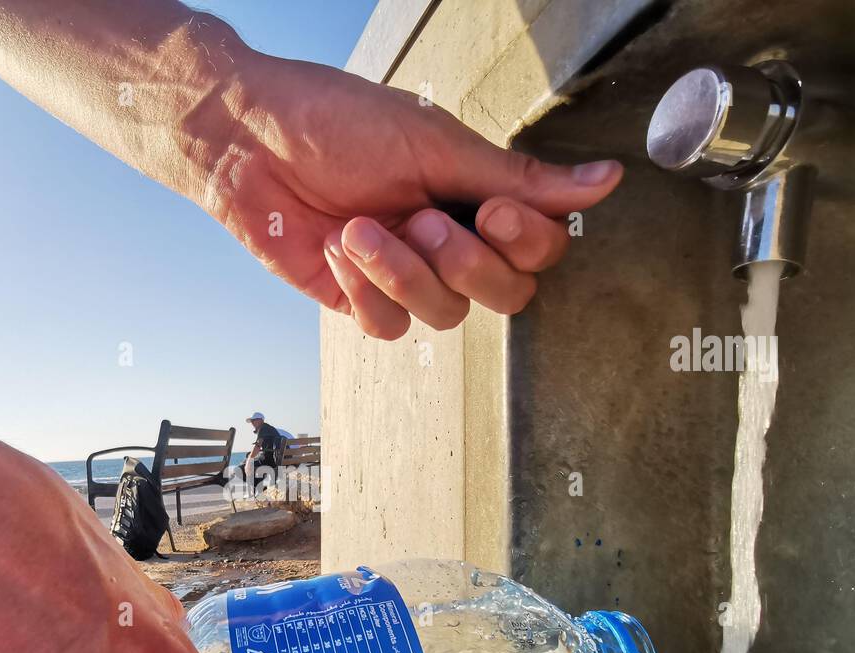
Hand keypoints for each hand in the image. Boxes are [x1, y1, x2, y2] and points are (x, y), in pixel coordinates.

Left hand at [201, 53, 622, 338]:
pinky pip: (388, 327)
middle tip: (421, 219)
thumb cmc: (336, 122)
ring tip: (361, 225)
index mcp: (477, 196)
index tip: (491, 208)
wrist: (248, 140)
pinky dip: (364, 290)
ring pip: (445, 315)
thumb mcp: (434, 143)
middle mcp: (450, 241)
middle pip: (506, 296)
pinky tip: (338, 248)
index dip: (524, 243)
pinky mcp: (361, 299)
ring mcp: (406, 274)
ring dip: (402, 273)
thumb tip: (606, 180)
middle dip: (465, 263)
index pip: (540, 251)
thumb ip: (520, 175)